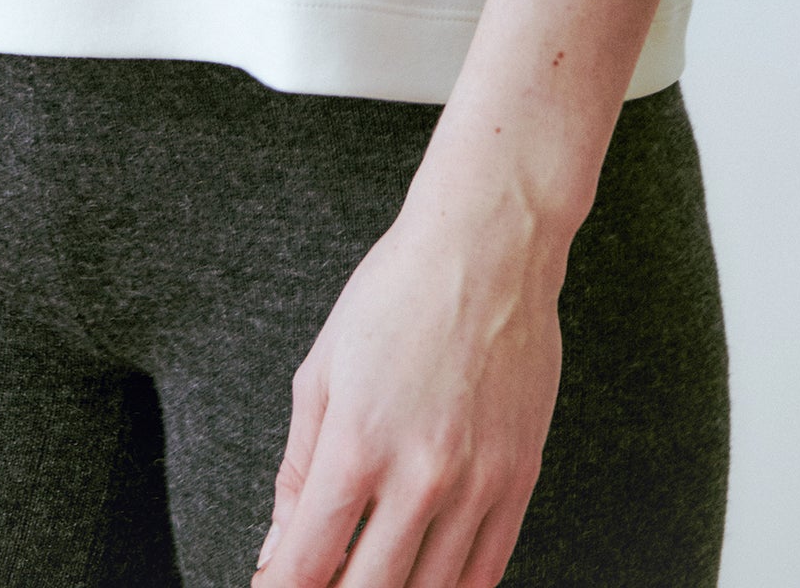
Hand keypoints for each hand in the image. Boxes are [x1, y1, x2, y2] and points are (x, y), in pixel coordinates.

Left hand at [253, 180, 566, 587]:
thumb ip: (298, 468)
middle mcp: (420, 474)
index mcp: (357, 445)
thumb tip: (280, 545)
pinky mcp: (520, 478)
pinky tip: (426, 578)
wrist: (489, 244)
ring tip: (370, 575)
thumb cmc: (399, 292)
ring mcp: (478, 482)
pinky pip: (488, 571)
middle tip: (322, 581)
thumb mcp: (321, 370)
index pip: (307, 564)